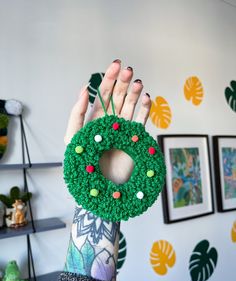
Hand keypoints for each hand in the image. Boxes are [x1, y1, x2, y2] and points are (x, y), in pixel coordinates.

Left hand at [64, 60, 150, 184]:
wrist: (102, 186)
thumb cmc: (84, 163)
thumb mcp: (72, 137)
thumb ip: (76, 113)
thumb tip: (84, 89)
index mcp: (96, 118)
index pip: (103, 94)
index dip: (108, 79)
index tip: (115, 65)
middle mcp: (111, 120)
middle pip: (118, 96)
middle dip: (122, 82)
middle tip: (127, 69)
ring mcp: (125, 128)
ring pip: (131, 105)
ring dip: (134, 92)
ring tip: (137, 82)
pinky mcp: (136, 136)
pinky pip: (142, 119)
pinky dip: (145, 108)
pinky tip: (146, 98)